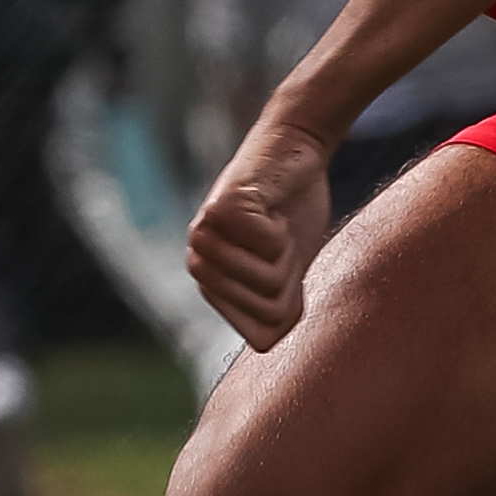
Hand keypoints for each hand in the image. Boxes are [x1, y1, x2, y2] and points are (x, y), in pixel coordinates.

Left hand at [186, 117, 334, 352]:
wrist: (296, 151)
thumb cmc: (293, 212)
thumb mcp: (289, 273)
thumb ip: (274, 310)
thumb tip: (267, 343)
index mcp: (213, 287)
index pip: (263, 337)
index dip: (289, 302)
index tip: (284, 264)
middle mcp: (200, 264)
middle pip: (269, 307)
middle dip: (290, 274)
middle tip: (281, 238)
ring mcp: (204, 236)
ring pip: (268, 278)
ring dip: (287, 249)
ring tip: (275, 222)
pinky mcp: (220, 210)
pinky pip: (269, 245)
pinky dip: (282, 225)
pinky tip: (271, 205)